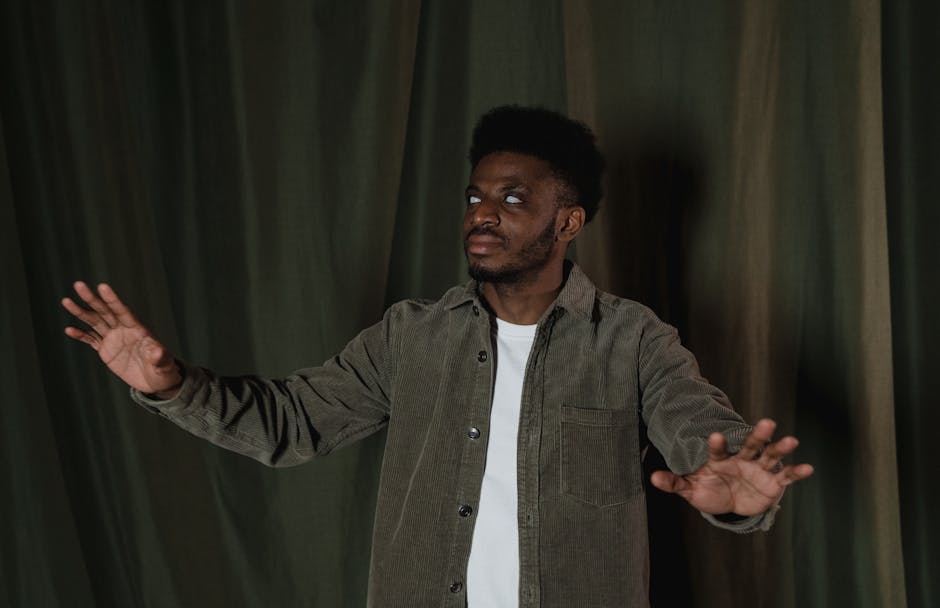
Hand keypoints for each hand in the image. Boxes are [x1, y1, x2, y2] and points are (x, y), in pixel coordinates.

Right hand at [62, 281, 181, 397]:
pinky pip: (91, 339)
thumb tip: (157, 352)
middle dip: (92, 299)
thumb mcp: (164, 365)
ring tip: (66, 301)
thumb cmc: (164, 371)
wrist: (155, 380)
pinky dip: (80, 335)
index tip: (102, 286)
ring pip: (95, 322)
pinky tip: (68, 329)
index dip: (113, 300)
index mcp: (138, 329)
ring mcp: (114, 338)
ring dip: (81, 312)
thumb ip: (160, 357)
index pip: (123, 311)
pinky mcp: (106, 349)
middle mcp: (124, 330)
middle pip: (106, 311)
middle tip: (78, 284)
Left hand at [650, 419, 813, 515]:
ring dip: (781, 448)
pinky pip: (786, 477)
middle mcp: (741, 460)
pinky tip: (809, 468)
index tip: (716, 435)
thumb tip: (652, 477)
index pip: (718, 449)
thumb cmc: (709, 491)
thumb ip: (674, 482)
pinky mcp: (773, 483)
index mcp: (720, 460)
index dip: (717, 443)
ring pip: (771, 456)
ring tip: (792, 440)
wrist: (730, 503)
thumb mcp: (691, 489)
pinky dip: (797, 473)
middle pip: (751, 444)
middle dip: (758, 434)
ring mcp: (759, 469)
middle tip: (768, 422)